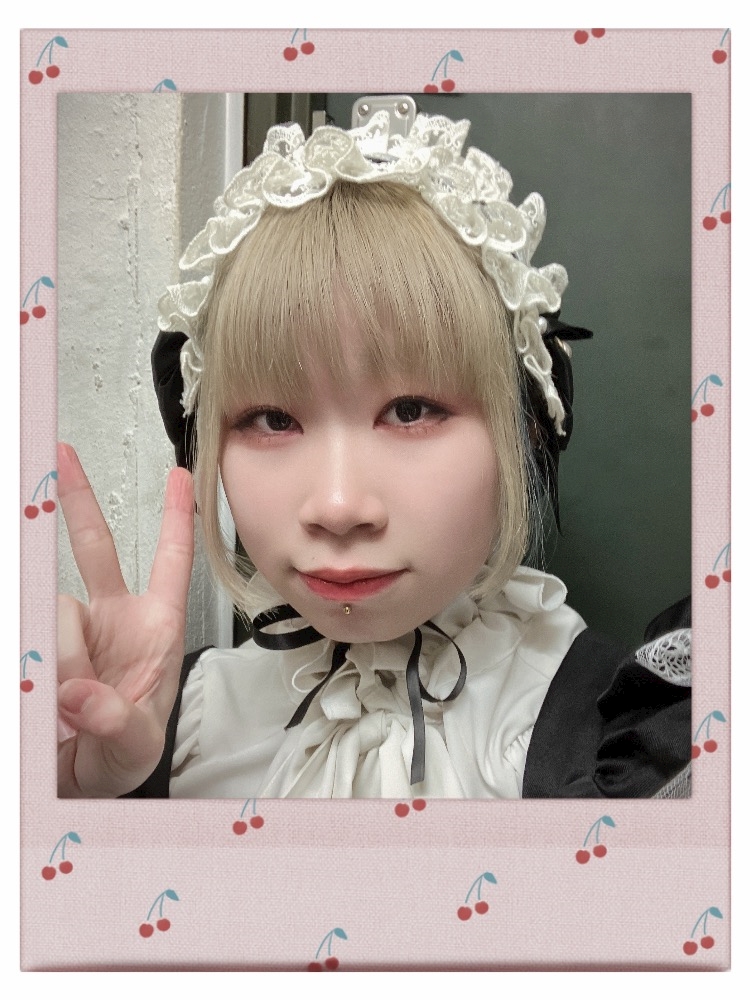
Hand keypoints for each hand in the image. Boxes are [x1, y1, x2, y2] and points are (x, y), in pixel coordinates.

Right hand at [57, 443, 193, 796]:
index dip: (176, 518)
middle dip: (78, 500)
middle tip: (61, 456)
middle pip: (96, 548)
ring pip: (55, 607)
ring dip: (58, 651)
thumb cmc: (125, 754)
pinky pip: (31, 633)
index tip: (179, 475)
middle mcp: (113, 618)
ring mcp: (73, 629)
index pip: (171, 563)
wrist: (82, 777)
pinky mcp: (40, 645)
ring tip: (59, 696)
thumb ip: (116, 720)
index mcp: (156, 628)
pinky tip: (37, 681)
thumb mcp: (136, 745)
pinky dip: (32, 657)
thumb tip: (81, 692)